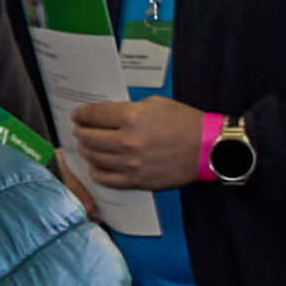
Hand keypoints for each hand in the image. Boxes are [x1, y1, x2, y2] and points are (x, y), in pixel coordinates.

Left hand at [70, 97, 205, 191]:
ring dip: (86, 151)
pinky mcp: (136, 180)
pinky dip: (96, 171)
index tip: (78, 116)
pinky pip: (105, 178)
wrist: (207, 148)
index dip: (81, 114)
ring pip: (93, 158)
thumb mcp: (156, 104)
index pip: (92, 115)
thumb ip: (129, 108)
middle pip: (88, 137)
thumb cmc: (185, 123)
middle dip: (81, 132)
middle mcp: (127, 141)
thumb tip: (108, 115)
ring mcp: (130, 163)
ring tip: (88, 147)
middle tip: (81, 131)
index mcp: (132, 117)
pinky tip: (98, 165)